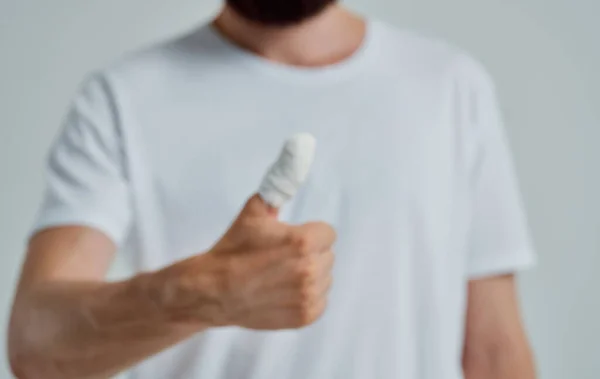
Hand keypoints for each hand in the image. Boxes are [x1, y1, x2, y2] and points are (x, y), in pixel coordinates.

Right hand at [152, 193, 336, 329]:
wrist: (213, 290)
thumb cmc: (234, 247)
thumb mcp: (256, 209)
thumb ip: (282, 179)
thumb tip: (302, 144)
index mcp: (304, 241)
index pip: (327, 233)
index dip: (307, 234)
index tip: (287, 240)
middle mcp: (311, 270)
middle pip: (326, 255)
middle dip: (308, 253)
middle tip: (279, 258)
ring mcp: (309, 296)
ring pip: (325, 277)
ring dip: (309, 275)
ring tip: (279, 275)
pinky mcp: (306, 316)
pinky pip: (320, 300)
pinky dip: (306, 297)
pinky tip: (282, 291)